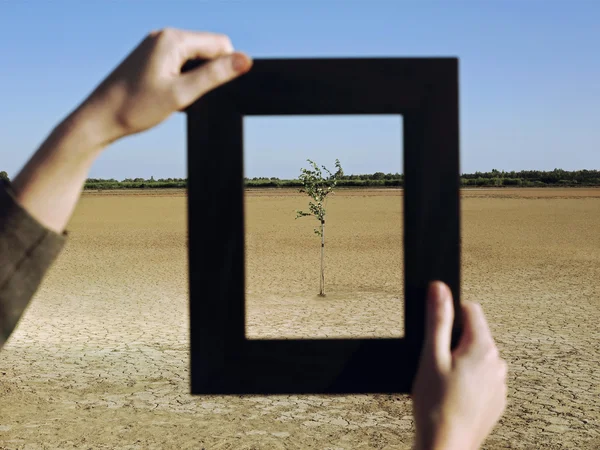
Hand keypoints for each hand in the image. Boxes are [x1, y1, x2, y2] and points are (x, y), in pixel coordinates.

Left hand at [74, 28, 251, 146]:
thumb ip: (215, 76)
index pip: (220, 43)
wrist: (100, 119)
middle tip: (188, 97)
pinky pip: (180, 62)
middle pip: (208, 48)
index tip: (208, 91)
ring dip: (195, 78)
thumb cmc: (136, 107)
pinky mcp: (150, 57)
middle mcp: (163, 35)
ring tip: (175, 97)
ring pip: (195, 57)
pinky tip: (167, 95)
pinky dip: (182, 79)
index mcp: (172, 39)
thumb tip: (245, 61)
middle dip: (209, 73)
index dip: (225, 68)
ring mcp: (155, 45)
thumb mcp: (182, 94)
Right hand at [412, 282, 506, 449]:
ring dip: (462, 362)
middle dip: (454, 342)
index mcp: (482, 347)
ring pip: (477, 357)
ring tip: (443, 384)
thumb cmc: (435, 405)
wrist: (445, 447)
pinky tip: (453, 397)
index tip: (437, 334)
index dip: (449, 316)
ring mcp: (499, 383)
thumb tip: (440, 288)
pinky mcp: (496, 401)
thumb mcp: (430, 356)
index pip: (470, 309)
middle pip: (474, 334)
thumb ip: (438, 319)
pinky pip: (482, 379)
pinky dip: (468, 382)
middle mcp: (497, 363)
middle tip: (436, 365)